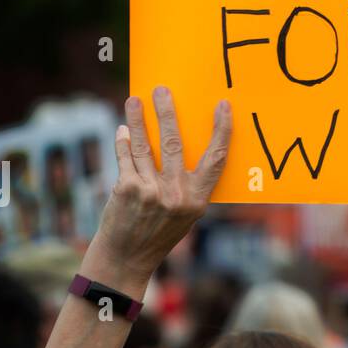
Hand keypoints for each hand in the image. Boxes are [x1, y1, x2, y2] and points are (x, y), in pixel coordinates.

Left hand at [79, 86, 231, 295]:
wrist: (127, 257)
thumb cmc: (161, 231)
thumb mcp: (187, 214)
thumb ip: (189, 184)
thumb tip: (186, 142)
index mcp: (197, 199)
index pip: (215, 158)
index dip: (221, 130)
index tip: (223, 105)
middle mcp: (175, 194)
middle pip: (174, 142)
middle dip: (167, 112)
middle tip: (162, 90)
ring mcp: (149, 191)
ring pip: (145, 145)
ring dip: (138, 119)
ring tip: (135, 100)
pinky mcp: (127, 189)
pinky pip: (126, 157)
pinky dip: (124, 141)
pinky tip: (124, 129)